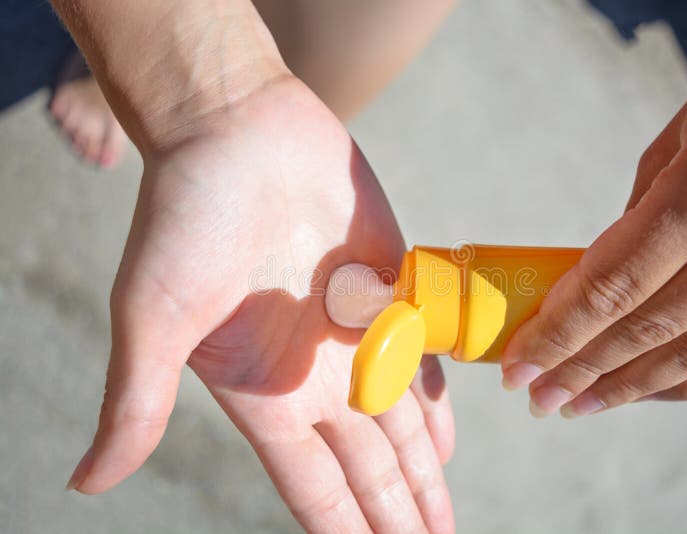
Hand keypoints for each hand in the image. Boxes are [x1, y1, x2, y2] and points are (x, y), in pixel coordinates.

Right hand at [66, 75, 454, 532]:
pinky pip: (421, 361)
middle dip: (396, 513)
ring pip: (398, 424)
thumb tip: (84, 482)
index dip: (347, 530)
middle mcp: (311, 372)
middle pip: (365, 466)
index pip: (313, 486)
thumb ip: (136, 403)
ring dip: (421, 473)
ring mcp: (354, 333)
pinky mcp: (389, 288)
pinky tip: (446, 444)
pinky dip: (435, 404)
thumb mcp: (154, 316)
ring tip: (441, 521)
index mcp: (262, 391)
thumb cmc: (186, 217)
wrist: (236, 131)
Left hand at [502, 7, 686, 417]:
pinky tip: (647, 391)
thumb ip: (638, 215)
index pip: (612, 286)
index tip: (519, 365)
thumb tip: (601, 281)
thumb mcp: (680, 139)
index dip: (558, 334)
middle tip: (538, 397)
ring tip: (578, 404)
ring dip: (628, 388)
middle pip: (646, 329)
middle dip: (581, 371)